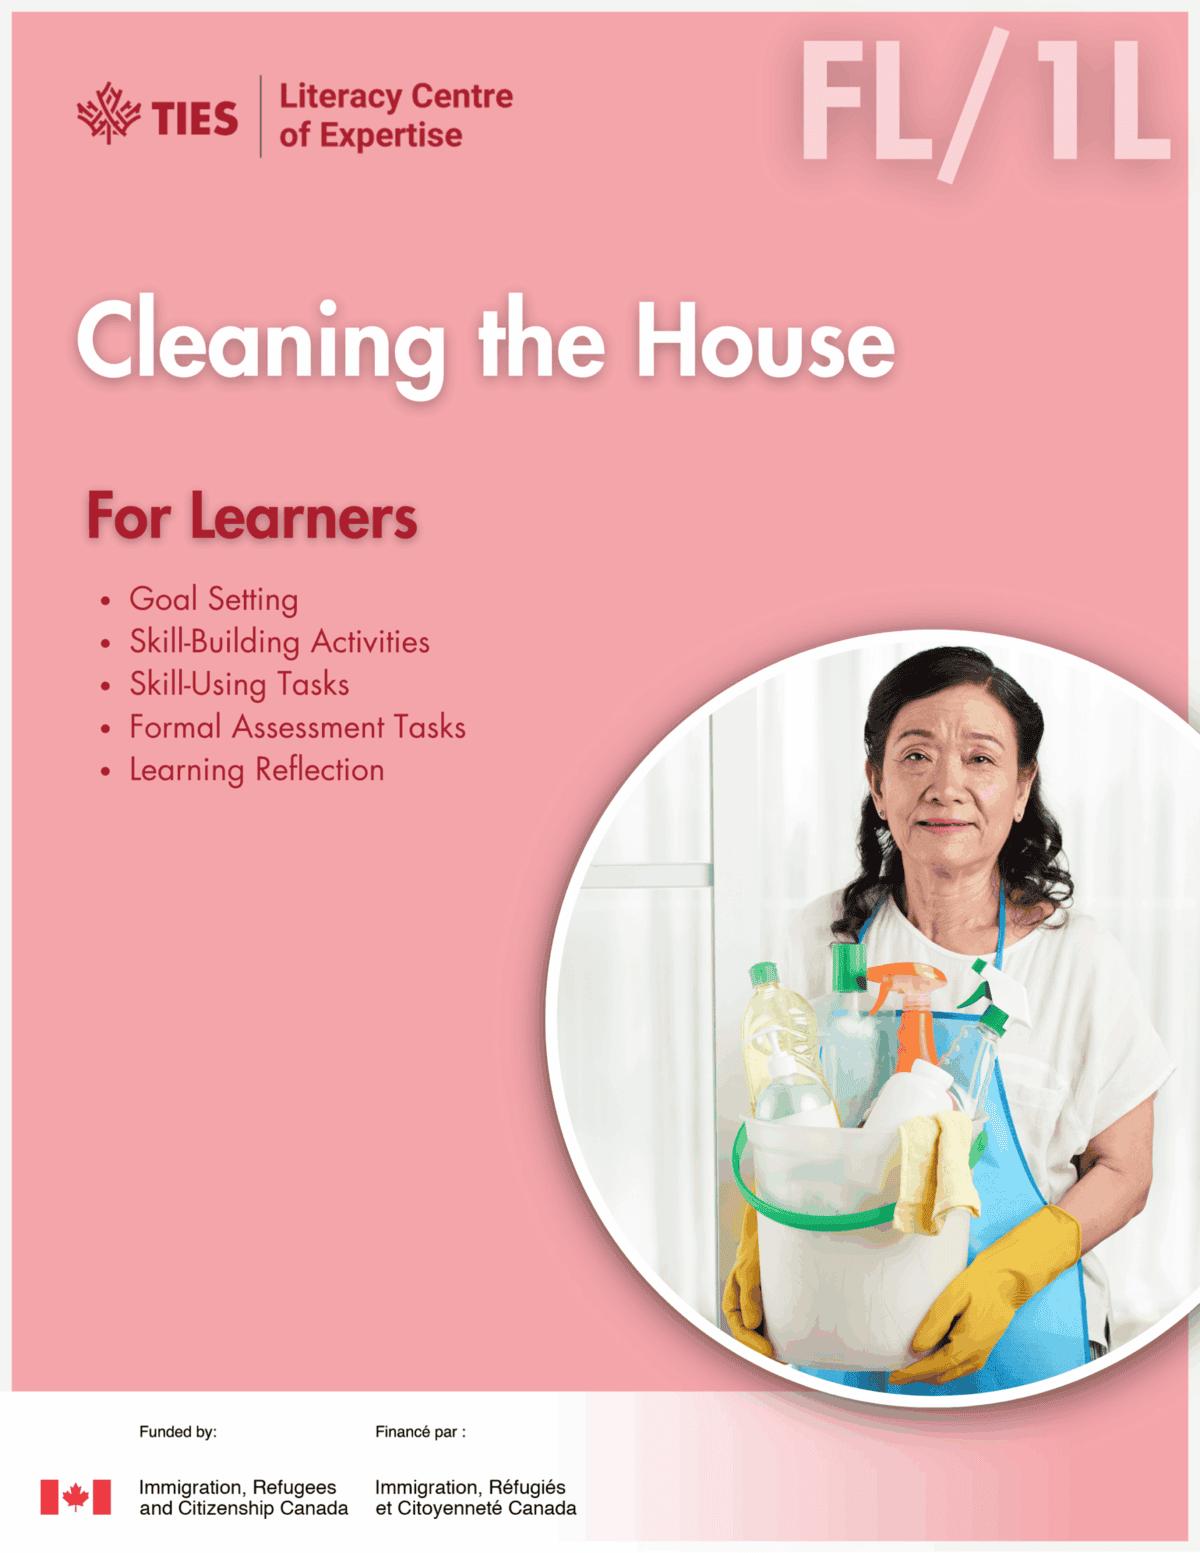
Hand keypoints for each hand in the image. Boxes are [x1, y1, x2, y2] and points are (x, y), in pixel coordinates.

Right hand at [722, 1203, 774, 1357]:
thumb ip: (749, 1295)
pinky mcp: (772, 1306)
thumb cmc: (756, 1250)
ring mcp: (758, 1309)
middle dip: (764, 1354)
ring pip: (762, 1335)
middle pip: (751, 1338)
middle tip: (782, 1366)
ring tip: (789, 1363)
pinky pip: (774, 1326)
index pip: (740, 1330)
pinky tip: (793, 1347)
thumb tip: (751, 1323)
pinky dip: (781, 1338)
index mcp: (733, 1303)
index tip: (770, 1352)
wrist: (769, 1233)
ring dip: (773, 1349)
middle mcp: (745, 1309)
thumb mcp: (750, 1270)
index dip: (753, 1344)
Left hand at [889, 1204, 1080, 1384]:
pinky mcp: (980, 1352)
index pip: (934, 1367)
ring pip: (948, 1374)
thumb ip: (935, 1323)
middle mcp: (976, 1357)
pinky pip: (956, 1368)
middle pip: (940, 1375)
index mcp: (969, 1345)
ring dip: (928, 1372)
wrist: (1006, 1282)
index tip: (894, 1377)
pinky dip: (939, 1366)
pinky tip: (927, 1354)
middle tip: (896, 1368)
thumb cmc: (979, 1284)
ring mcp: (980, 1357)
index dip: (912, 1374)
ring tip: (908, 1362)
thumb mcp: (954, 1296)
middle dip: (918, 1375)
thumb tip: (917, 1348)